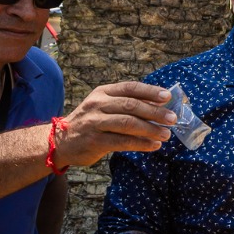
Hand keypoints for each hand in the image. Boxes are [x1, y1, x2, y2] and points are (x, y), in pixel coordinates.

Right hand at [56, 82, 175, 167]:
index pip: (130, 88)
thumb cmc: (91, 122)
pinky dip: (141, 144)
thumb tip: (160, 105)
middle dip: (155, 112)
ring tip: (166, 134)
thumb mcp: (104, 106)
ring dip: (151, 129)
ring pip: (128, 124)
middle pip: (131, 106)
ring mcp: (94, 123)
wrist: (61, 141)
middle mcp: (97, 105)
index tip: (168, 97)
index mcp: (103, 92)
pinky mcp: (94, 141)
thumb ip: (127, 103)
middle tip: (173, 119)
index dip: (150, 91)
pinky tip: (153, 146)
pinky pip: (122, 142)